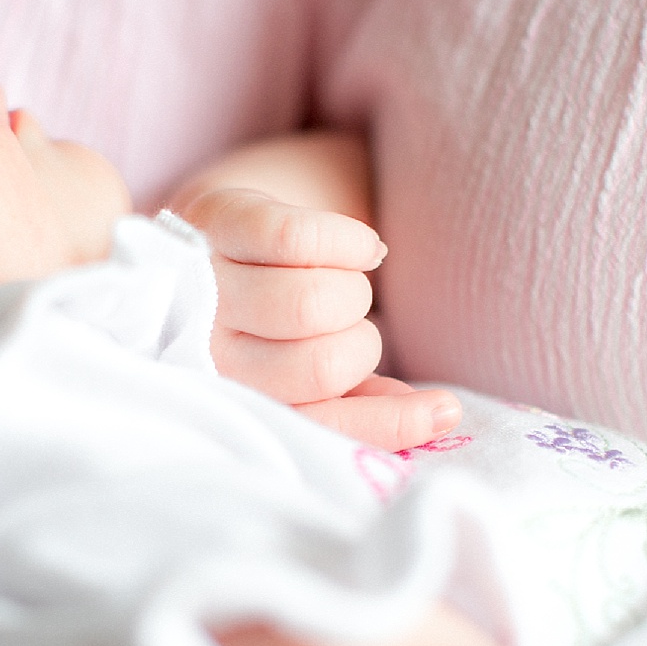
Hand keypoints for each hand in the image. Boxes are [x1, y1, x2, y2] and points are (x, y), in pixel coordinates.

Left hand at [177, 187, 460, 450]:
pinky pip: (294, 239)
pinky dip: (347, 241)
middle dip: (359, 342)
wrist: (207, 236)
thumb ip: (360, 400)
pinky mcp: (214, 221)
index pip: (316, 424)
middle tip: (352, 322)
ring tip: (344, 283)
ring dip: (350, 290)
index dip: (387, 422)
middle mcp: (203, 351)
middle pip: (321, 363)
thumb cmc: (265, 318)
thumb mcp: (305, 364)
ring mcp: (202, 284)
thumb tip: (438, 414)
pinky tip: (361, 247)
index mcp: (232, 399)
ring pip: (309, 304)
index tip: (444, 407)